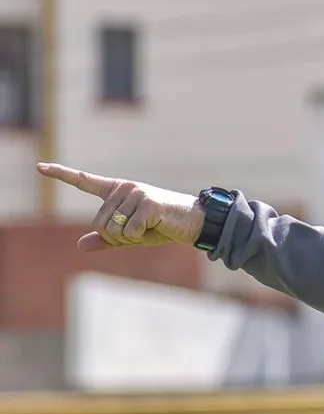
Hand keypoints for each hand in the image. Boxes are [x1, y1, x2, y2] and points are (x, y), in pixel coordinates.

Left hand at [36, 162, 204, 251]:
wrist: (194, 223)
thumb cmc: (163, 227)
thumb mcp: (131, 235)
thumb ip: (107, 239)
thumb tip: (80, 245)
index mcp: (118, 191)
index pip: (85, 182)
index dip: (61, 174)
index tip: (40, 167)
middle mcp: (124, 188)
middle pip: (100, 224)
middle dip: (118, 238)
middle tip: (140, 232)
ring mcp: (135, 194)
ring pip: (113, 229)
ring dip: (129, 239)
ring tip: (149, 228)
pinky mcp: (147, 203)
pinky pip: (129, 232)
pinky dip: (141, 237)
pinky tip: (156, 227)